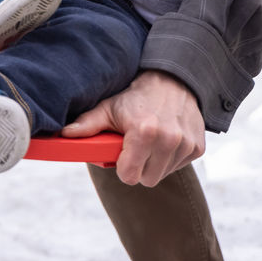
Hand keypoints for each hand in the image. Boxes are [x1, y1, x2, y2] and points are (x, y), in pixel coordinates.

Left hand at [62, 70, 205, 186]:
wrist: (173, 80)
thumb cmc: (136, 97)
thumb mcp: (109, 108)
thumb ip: (87, 124)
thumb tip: (64, 135)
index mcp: (144, 133)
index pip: (129, 177)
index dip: (123, 168)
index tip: (122, 155)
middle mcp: (168, 140)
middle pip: (147, 180)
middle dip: (139, 168)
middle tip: (136, 148)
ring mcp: (185, 144)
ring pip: (163, 175)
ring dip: (155, 163)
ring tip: (151, 141)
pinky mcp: (198, 147)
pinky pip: (178, 166)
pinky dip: (171, 158)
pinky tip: (167, 139)